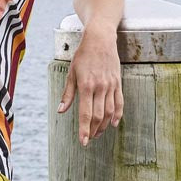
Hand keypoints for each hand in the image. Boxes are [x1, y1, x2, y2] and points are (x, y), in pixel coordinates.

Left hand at [57, 24, 122, 145]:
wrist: (100, 39)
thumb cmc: (83, 55)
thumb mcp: (71, 73)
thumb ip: (67, 94)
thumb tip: (61, 111)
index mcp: (86, 85)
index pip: (86, 113)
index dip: (84, 129)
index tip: (83, 141)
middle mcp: (100, 87)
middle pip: (98, 116)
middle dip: (93, 130)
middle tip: (89, 138)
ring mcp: (111, 85)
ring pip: (110, 112)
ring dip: (104, 125)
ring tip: (98, 134)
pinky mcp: (118, 83)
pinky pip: (120, 102)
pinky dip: (118, 115)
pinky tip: (114, 123)